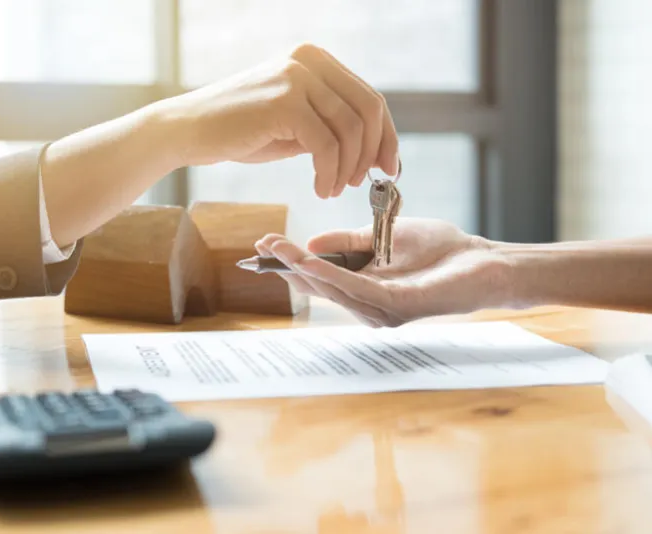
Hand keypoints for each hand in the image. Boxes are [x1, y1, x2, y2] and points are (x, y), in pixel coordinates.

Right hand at [156, 43, 399, 198]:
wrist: (188, 130)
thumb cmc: (240, 130)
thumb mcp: (293, 123)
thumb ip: (329, 126)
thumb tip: (374, 150)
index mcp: (315, 60)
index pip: (368, 98)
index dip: (386, 136)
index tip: (389, 167)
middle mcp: (310, 61)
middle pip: (368, 110)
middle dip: (372, 153)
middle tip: (361, 184)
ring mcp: (297, 77)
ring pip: (350, 131)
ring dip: (347, 169)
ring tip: (332, 189)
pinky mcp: (284, 102)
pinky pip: (326, 145)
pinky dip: (329, 173)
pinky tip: (320, 188)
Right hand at [255, 218, 512, 326]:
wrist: (482, 260)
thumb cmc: (439, 250)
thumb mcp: (382, 236)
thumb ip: (348, 242)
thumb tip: (310, 243)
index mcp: (362, 288)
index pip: (317, 278)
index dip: (289, 263)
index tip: (264, 244)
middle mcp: (366, 306)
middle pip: (318, 287)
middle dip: (288, 265)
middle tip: (263, 244)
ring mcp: (381, 310)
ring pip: (332, 290)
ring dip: (303, 268)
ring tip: (280, 249)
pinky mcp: (397, 307)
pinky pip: (356, 290)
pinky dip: (330, 276)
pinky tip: (310, 261)